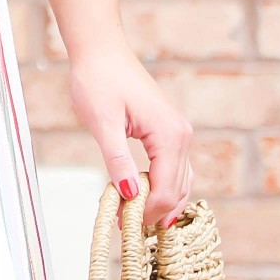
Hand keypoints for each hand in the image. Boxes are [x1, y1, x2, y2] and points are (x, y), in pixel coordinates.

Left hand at [67, 39, 194, 228]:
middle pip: (177, 190)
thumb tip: (131, 196)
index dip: (146, 214)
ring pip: (181, 182)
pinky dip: (163, 187)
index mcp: (170, 135)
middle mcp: (182, 135)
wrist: (101, 50)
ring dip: (161, 203)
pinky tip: (144, 198)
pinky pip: (174, 168)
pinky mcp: (170, 131)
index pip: (166, 190)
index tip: (121, 226)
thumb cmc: (98, 80)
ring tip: (133, 221)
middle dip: (154, 213)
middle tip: (125, 229)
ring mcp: (179, 132)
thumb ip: (118, 161)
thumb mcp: (102, 123)